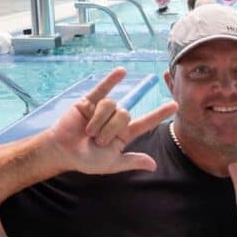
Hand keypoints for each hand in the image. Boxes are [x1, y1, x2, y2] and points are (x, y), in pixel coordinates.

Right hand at [46, 67, 176, 174]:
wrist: (61, 152)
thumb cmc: (85, 160)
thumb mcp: (110, 164)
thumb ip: (131, 162)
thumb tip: (154, 165)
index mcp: (124, 134)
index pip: (146, 122)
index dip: (159, 114)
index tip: (174, 105)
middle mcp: (116, 120)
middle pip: (125, 115)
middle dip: (109, 130)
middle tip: (96, 141)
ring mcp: (103, 109)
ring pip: (111, 105)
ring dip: (99, 121)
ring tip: (88, 132)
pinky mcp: (89, 101)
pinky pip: (103, 88)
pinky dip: (111, 80)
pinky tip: (122, 71)